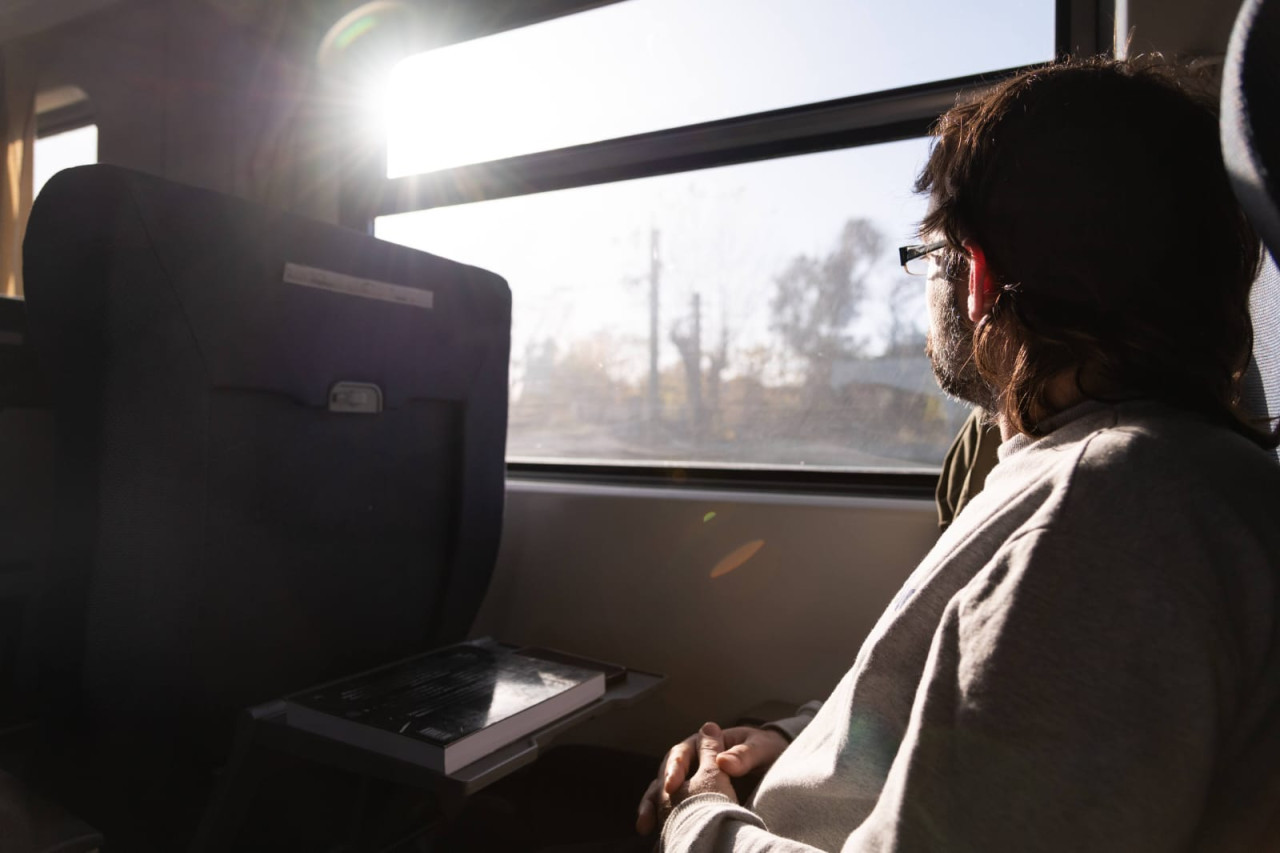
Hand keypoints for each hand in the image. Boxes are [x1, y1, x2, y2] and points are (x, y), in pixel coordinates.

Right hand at [635, 722, 788, 834]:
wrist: (775, 762)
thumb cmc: (766, 750)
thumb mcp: (761, 749)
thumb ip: (744, 754)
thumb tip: (722, 761)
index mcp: (703, 744)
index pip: (681, 754)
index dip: (674, 768)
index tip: (671, 786)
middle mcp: (692, 762)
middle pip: (666, 775)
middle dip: (657, 795)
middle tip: (652, 814)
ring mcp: (691, 782)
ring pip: (664, 794)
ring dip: (653, 809)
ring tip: (645, 827)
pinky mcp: (695, 800)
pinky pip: (675, 809)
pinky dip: (665, 821)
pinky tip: (658, 835)